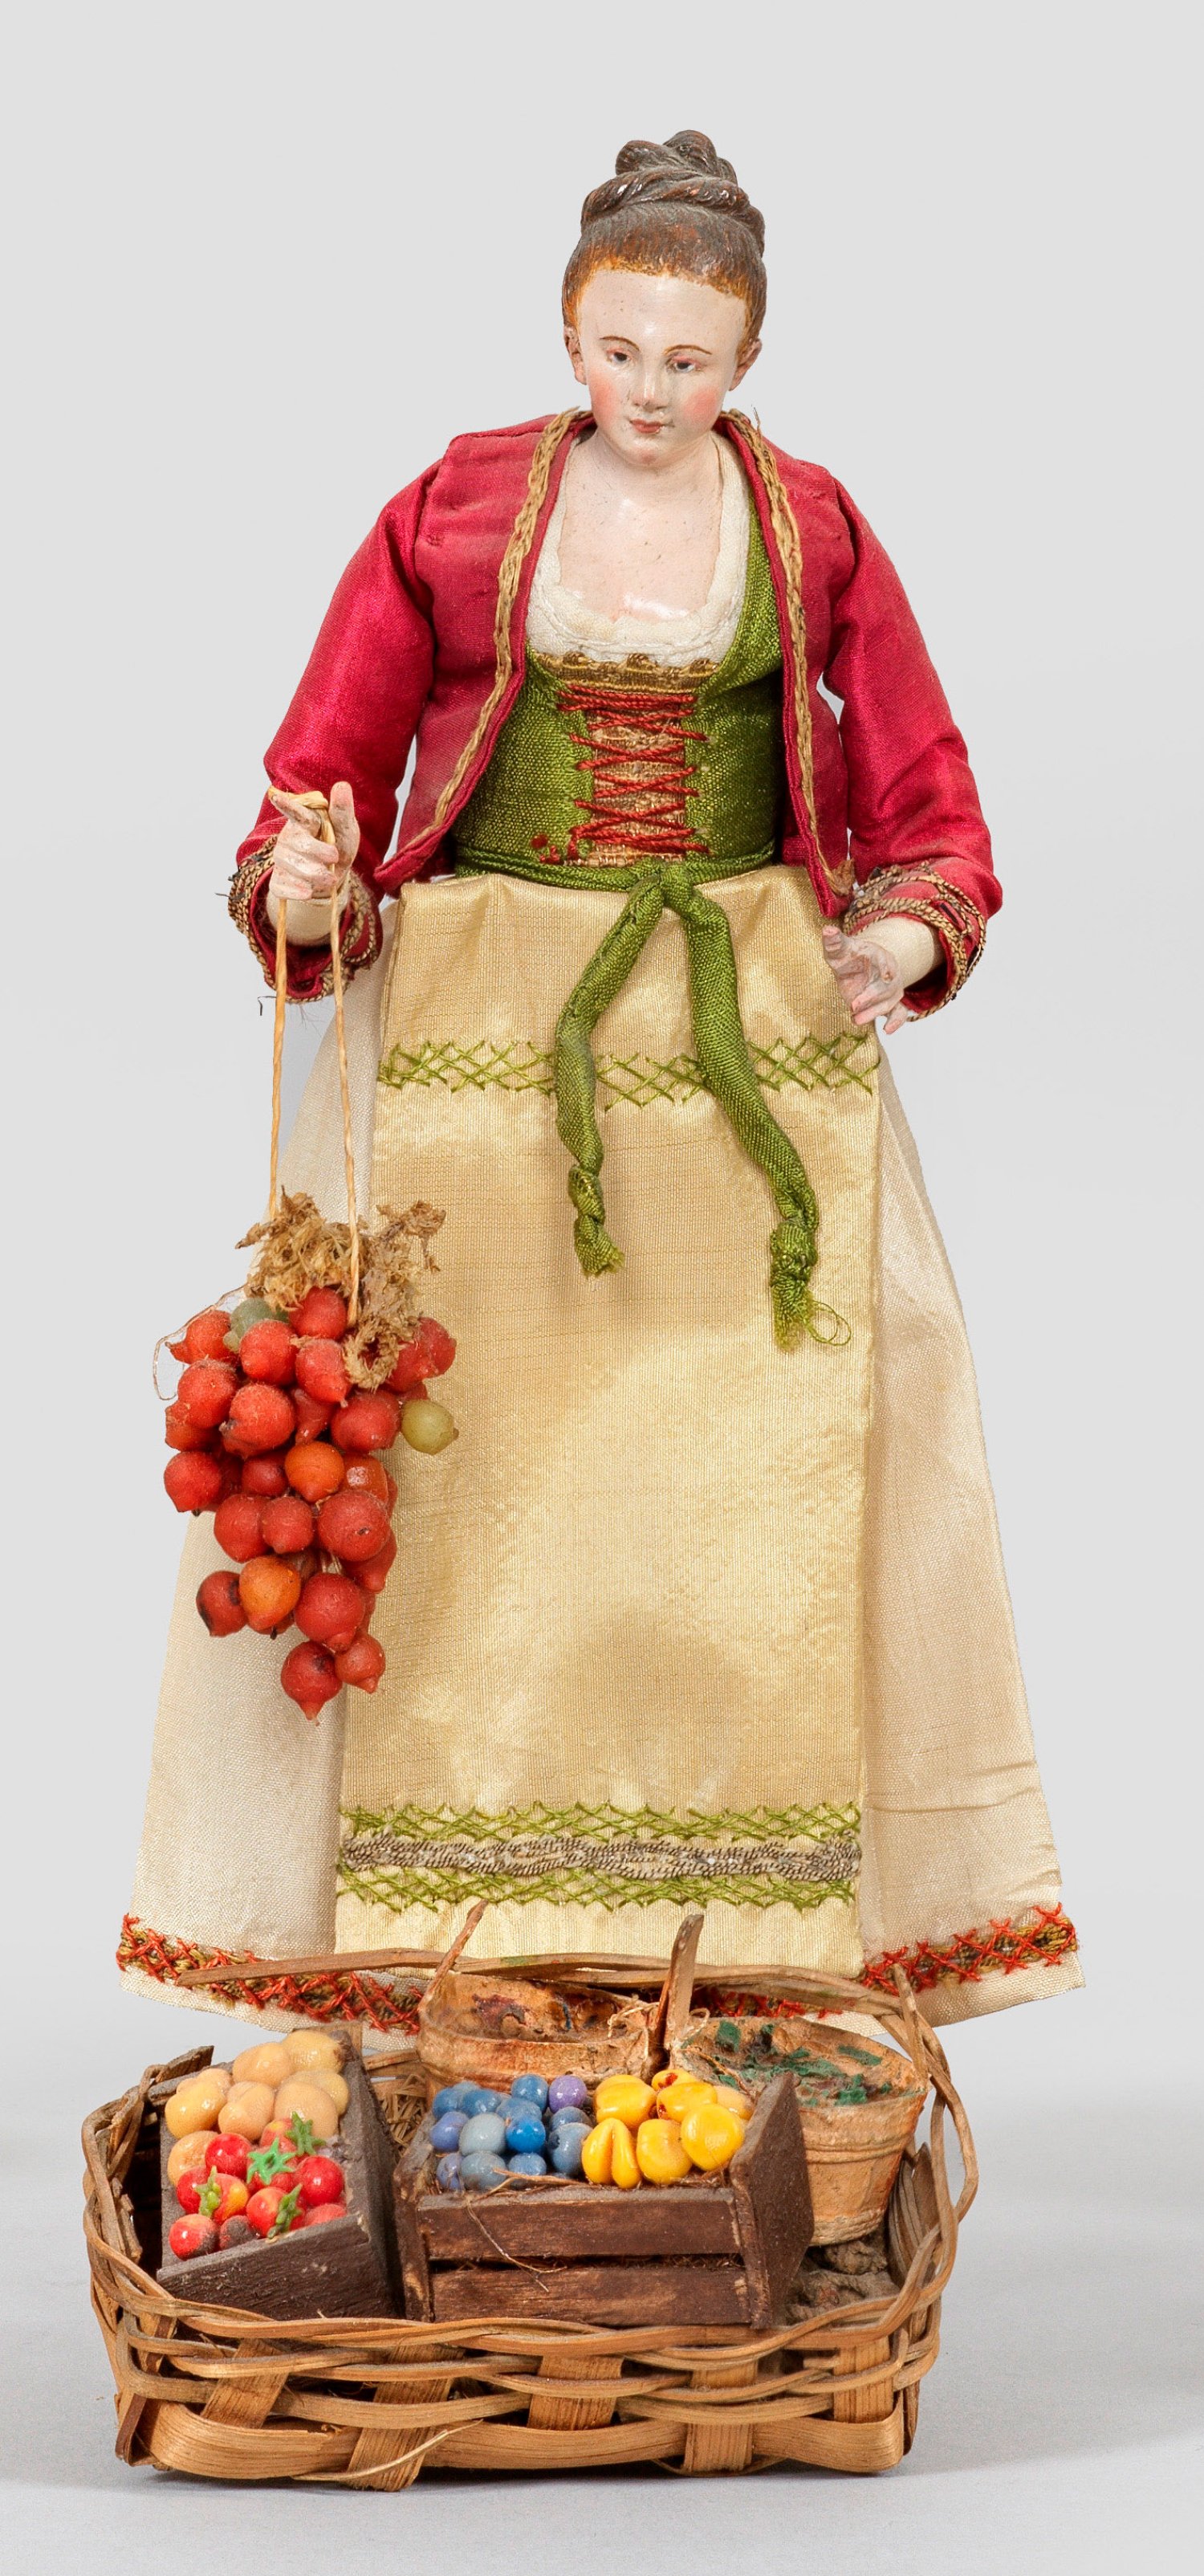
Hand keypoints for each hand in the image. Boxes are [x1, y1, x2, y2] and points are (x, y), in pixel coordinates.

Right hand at [267, 781, 359, 905]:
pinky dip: (294, 891)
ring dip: (312, 874)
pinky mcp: (279, 879)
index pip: (296, 812)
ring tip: (331, 879)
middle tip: (335, 857)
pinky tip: (308, 892)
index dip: (287, 804)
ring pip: (289, 865)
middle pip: (296, 843)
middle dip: (317, 851)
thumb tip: (342, 786)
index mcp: (305, 820)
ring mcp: (282, 858)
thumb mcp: (346, 829)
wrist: (334, 877)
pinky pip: (280, 886)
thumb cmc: (338, 846)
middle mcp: (289, 837)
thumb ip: (342, 811)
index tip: (276, 796)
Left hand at [821, 918, 937, 1033]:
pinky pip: (899, 1014)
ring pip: (889, 1003)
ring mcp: (892, 990)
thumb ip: (834, 942)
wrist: (859, 967)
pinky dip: (896, 1022)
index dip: (882, 975)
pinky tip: (887, 1030)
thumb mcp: (840, 949)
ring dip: (873, 1013)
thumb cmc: (850, 957)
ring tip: (855, 1020)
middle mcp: (891, 974)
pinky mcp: (890, 1004)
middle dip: (870, 999)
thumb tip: (827, 930)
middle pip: (886, 989)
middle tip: (852, 1006)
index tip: (877, 983)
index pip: (886, 964)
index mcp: (881, 956)